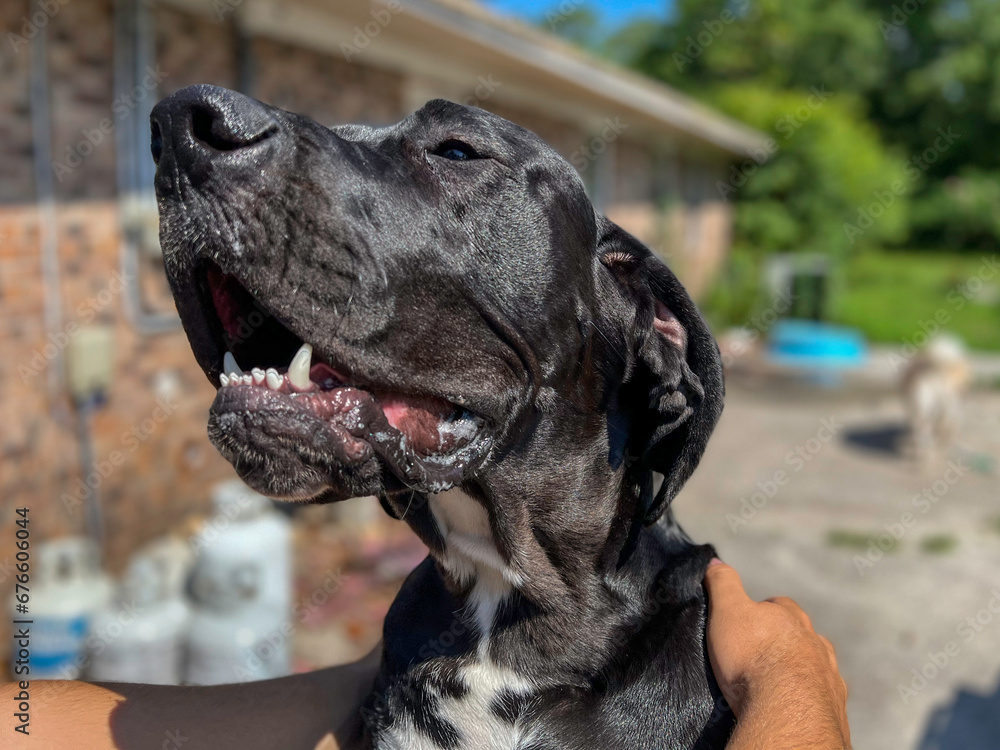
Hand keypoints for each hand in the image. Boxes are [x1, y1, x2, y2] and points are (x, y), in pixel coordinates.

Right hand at [704, 559, 849, 749]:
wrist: (786, 711)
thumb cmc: (752, 657)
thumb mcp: (727, 612)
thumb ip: (723, 584)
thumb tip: (715, 561)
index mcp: (791, 616)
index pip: (777, 604)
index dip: (761, 612)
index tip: (745, 625)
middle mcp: (815, 640)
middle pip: (800, 633)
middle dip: (783, 640)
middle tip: (757, 655)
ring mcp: (828, 673)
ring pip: (815, 664)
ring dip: (799, 668)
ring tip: (774, 683)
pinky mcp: (834, 704)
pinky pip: (822, 696)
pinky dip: (808, 696)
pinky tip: (792, 704)